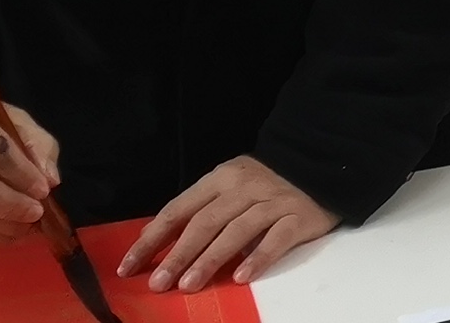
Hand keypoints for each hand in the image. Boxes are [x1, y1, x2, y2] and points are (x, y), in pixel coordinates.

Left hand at [119, 155, 337, 289]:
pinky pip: (276, 239)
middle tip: (160, 283)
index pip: (179, 210)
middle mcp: (243, 189)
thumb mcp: (227, 187)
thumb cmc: (266, 183)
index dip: (152, 239)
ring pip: (236, 231)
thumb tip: (153, 238)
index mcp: (220, 180)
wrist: (320, 163)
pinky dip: (258, 258)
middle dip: (179, 254)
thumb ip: (196, 210)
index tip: (129, 266)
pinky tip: (241, 277)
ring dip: (210, 259)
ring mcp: (272, 203)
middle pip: (205, 223)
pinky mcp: (298, 217)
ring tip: (190, 285)